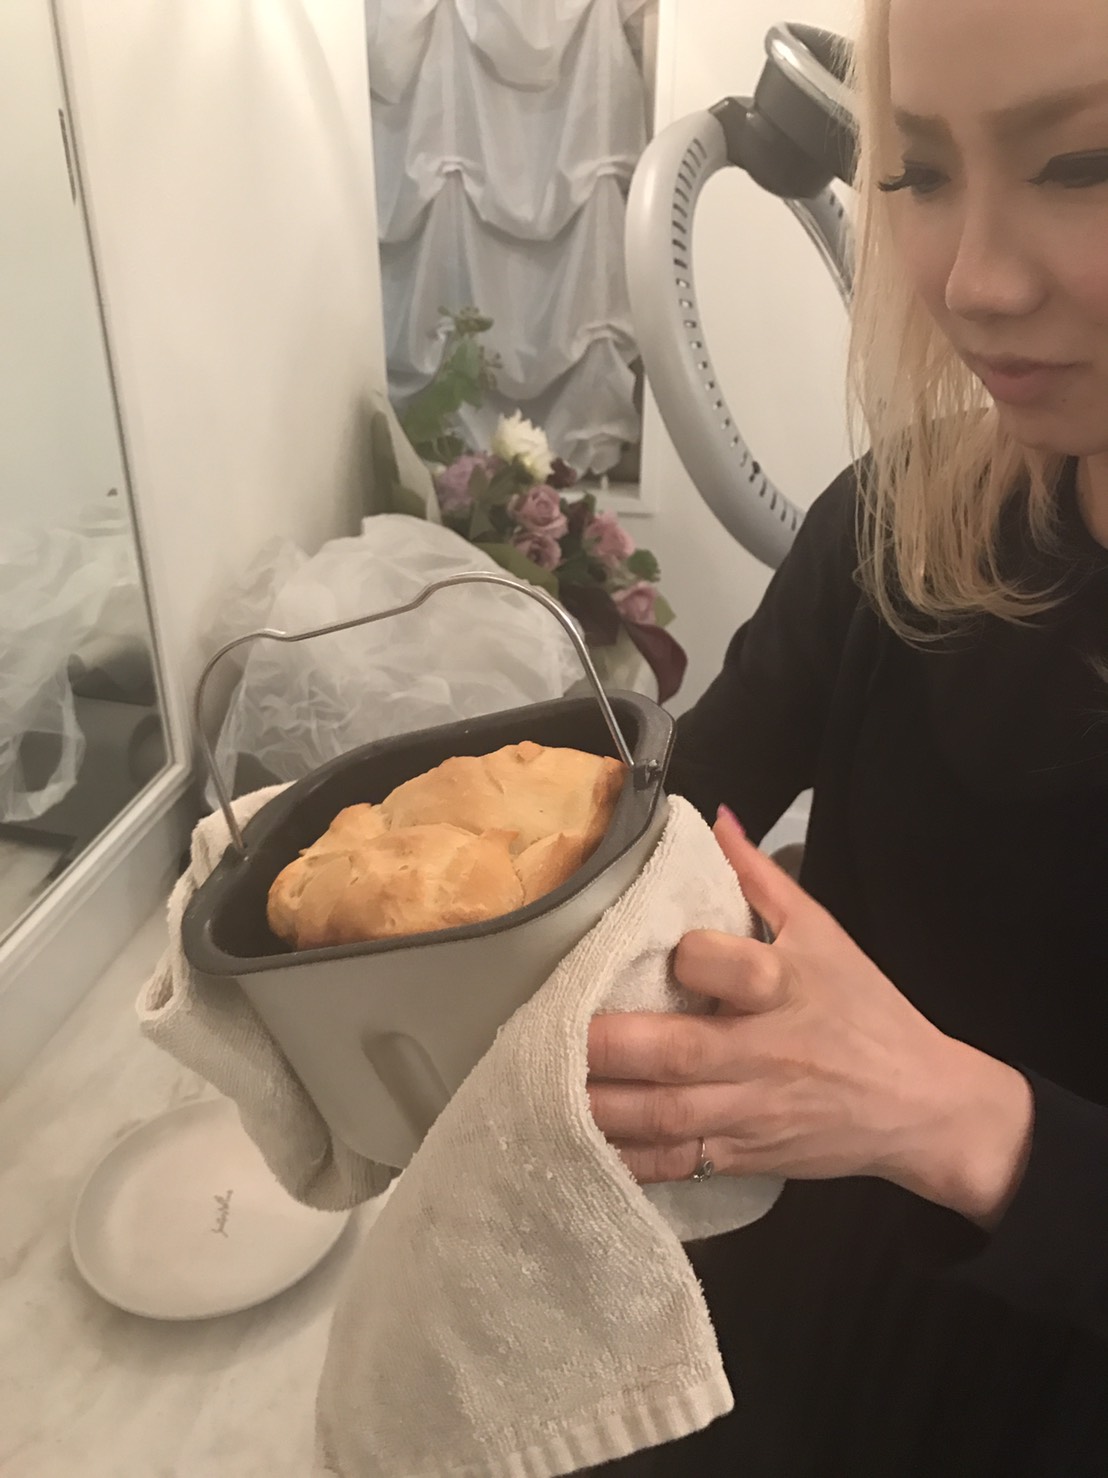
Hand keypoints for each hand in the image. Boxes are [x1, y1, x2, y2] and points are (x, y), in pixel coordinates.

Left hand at [587, 808, 1033, 1228]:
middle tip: (551, 1030)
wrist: (921, 1106)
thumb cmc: (866, 1010)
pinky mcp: (743, 1156)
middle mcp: (765, 1054)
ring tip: (541, 1086)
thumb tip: (716, 820)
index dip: (691, 957)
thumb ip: (762, 878)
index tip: (667, 949)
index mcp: (788, 989)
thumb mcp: (825, 934)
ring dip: (602, 1106)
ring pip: (668, 1115)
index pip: (733, 967)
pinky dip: (629, 1161)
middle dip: (613, 1045)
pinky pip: (678, 1165)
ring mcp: (752, 1113)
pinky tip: (578, 1148)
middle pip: (682, 1053)